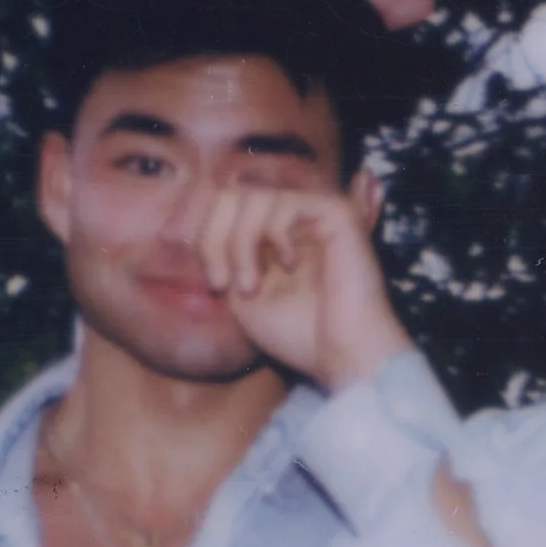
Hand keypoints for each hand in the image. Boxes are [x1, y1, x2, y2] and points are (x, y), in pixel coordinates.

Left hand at [195, 179, 410, 395]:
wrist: (343, 354)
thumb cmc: (298, 333)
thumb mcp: (241, 293)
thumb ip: (225, 252)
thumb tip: (202, 219)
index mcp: (272, 234)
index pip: (224, 207)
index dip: (208, 239)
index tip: (217, 285)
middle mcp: (293, 218)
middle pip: (233, 192)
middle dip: (216, 236)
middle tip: (224, 283)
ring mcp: (315, 211)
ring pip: (253, 196)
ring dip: (242, 243)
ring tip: (252, 286)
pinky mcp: (336, 211)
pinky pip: (285, 201)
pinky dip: (275, 234)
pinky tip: (291, 265)